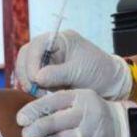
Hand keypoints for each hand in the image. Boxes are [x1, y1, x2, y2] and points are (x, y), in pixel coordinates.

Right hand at [14, 30, 131, 99]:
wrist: (110, 85)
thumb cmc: (99, 73)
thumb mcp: (80, 72)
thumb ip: (58, 73)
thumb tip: (37, 77)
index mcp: (61, 40)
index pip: (36, 45)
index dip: (32, 61)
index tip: (36, 79)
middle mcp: (52, 48)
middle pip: (26, 55)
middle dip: (26, 73)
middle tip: (33, 90)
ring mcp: (48, 61)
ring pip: (26, 68)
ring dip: (29, 82)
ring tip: (40, 94)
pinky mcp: (48, 75)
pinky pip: (33, 80)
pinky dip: (34, 88)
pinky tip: (42, 96)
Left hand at [16, 89, 136, 136]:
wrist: (122, 129)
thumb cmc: (90, 113)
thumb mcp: (78, 100)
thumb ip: (56, 104)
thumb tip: (25, 113)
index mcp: (79, 97)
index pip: (51, 101)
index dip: (33, 111)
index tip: (20, 119)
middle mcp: (86, 114)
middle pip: (54, 122)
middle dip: (36, 129)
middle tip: (25, 135)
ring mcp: (91, 133)